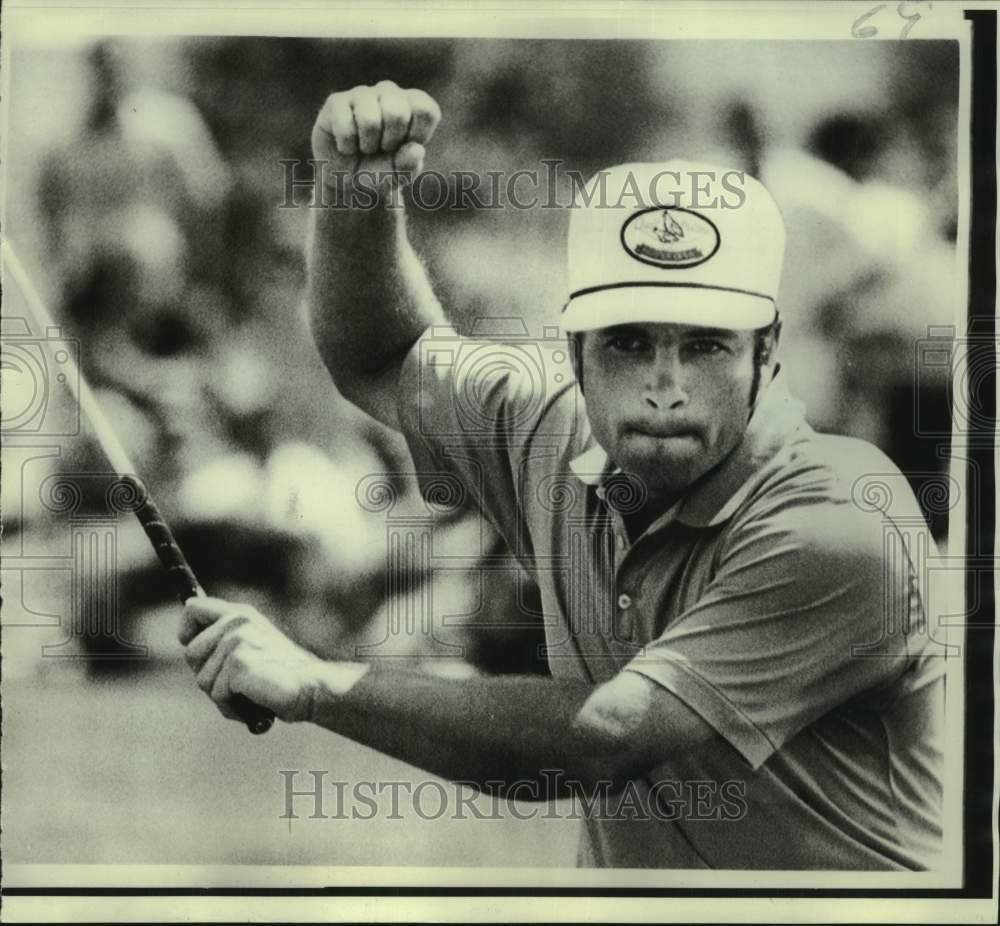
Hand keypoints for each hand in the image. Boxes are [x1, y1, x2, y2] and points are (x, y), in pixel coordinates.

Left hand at [179, 597, 322, 723]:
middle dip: (206, 675)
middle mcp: (237, 622)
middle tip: (237, 681)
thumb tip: (188, 643)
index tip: (199, 652)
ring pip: (202, 680)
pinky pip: (217, 695)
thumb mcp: (251, 646)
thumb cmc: (279, 675)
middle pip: (191, 653)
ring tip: (250, 692)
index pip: (193, 608)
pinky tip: (254, 701)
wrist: (311, 687)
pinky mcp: (238, 662)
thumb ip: (223, 640)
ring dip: (222, 695)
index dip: (188, 633)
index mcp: (240, 614)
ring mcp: (237, 640)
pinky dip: (232, 706)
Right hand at [311, 79, 440, 190]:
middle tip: (382, 148)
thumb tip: (417, 149)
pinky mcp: (336, 101)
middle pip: (397, 113)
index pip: (427, 110)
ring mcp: (362, 94)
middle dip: (389, 143)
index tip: (406, 147)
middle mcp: (389, 92)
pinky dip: (347, 147)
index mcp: (412, 104)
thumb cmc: (379, 170)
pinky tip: (346, 145)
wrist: (346, 177)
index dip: (418, 136)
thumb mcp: (399, 175)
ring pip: (370, 121)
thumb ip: (411, 165)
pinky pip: (345, 127)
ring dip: (367, 146)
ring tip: (364, 147)